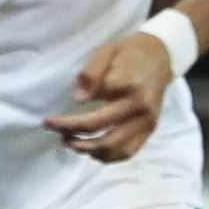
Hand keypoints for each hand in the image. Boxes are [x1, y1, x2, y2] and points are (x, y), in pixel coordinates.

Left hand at [45, 30, 174, 163]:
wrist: (159, 57)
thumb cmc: (127, 53)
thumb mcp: (105, 52)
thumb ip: (90, 73)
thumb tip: (79, 99)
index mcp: (128, 86)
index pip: (92, 111)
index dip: (67, 120)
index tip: (48, 120)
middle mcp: (140, 108)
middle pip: (100, 131)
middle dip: (72, 135)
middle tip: (54, 130)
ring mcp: (147, 122)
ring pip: (113, 148)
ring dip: (87, 150)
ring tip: (69, 141)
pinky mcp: (150, 130)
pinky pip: (127, 152)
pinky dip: (106, 156)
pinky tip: (91, 150)